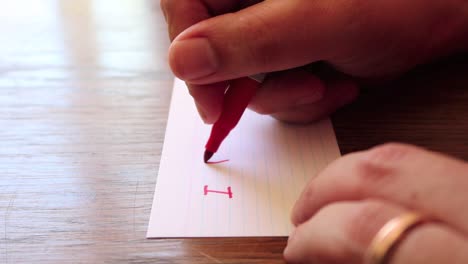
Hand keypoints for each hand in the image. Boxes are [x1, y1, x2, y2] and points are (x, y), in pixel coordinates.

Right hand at [161, 0, 467, 122]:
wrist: (447, 16)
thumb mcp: (319, 20)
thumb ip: (249, 40)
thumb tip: (182, 61)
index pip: (184, 3)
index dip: (188, 51)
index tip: (208, 95)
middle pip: (213, 49)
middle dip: (252, 84)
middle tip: (293, 91)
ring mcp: (272, 27)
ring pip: (245, 77)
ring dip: (284, 95)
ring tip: (324, 85)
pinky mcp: (290, 52)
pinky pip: (273, 88)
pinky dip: (302, 99)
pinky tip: (335, 85)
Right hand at [284, 143, 467, 262]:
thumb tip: (316, 254)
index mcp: (461, 255)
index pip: (367, 226)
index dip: (317, 234)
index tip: (297, 246)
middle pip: (386, 170)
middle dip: (328, 187)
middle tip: (303, 214)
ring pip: (410, 156)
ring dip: (356, 173)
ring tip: (330, 199)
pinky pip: (434, 165)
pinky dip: (391, 175)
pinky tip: (374, 193)